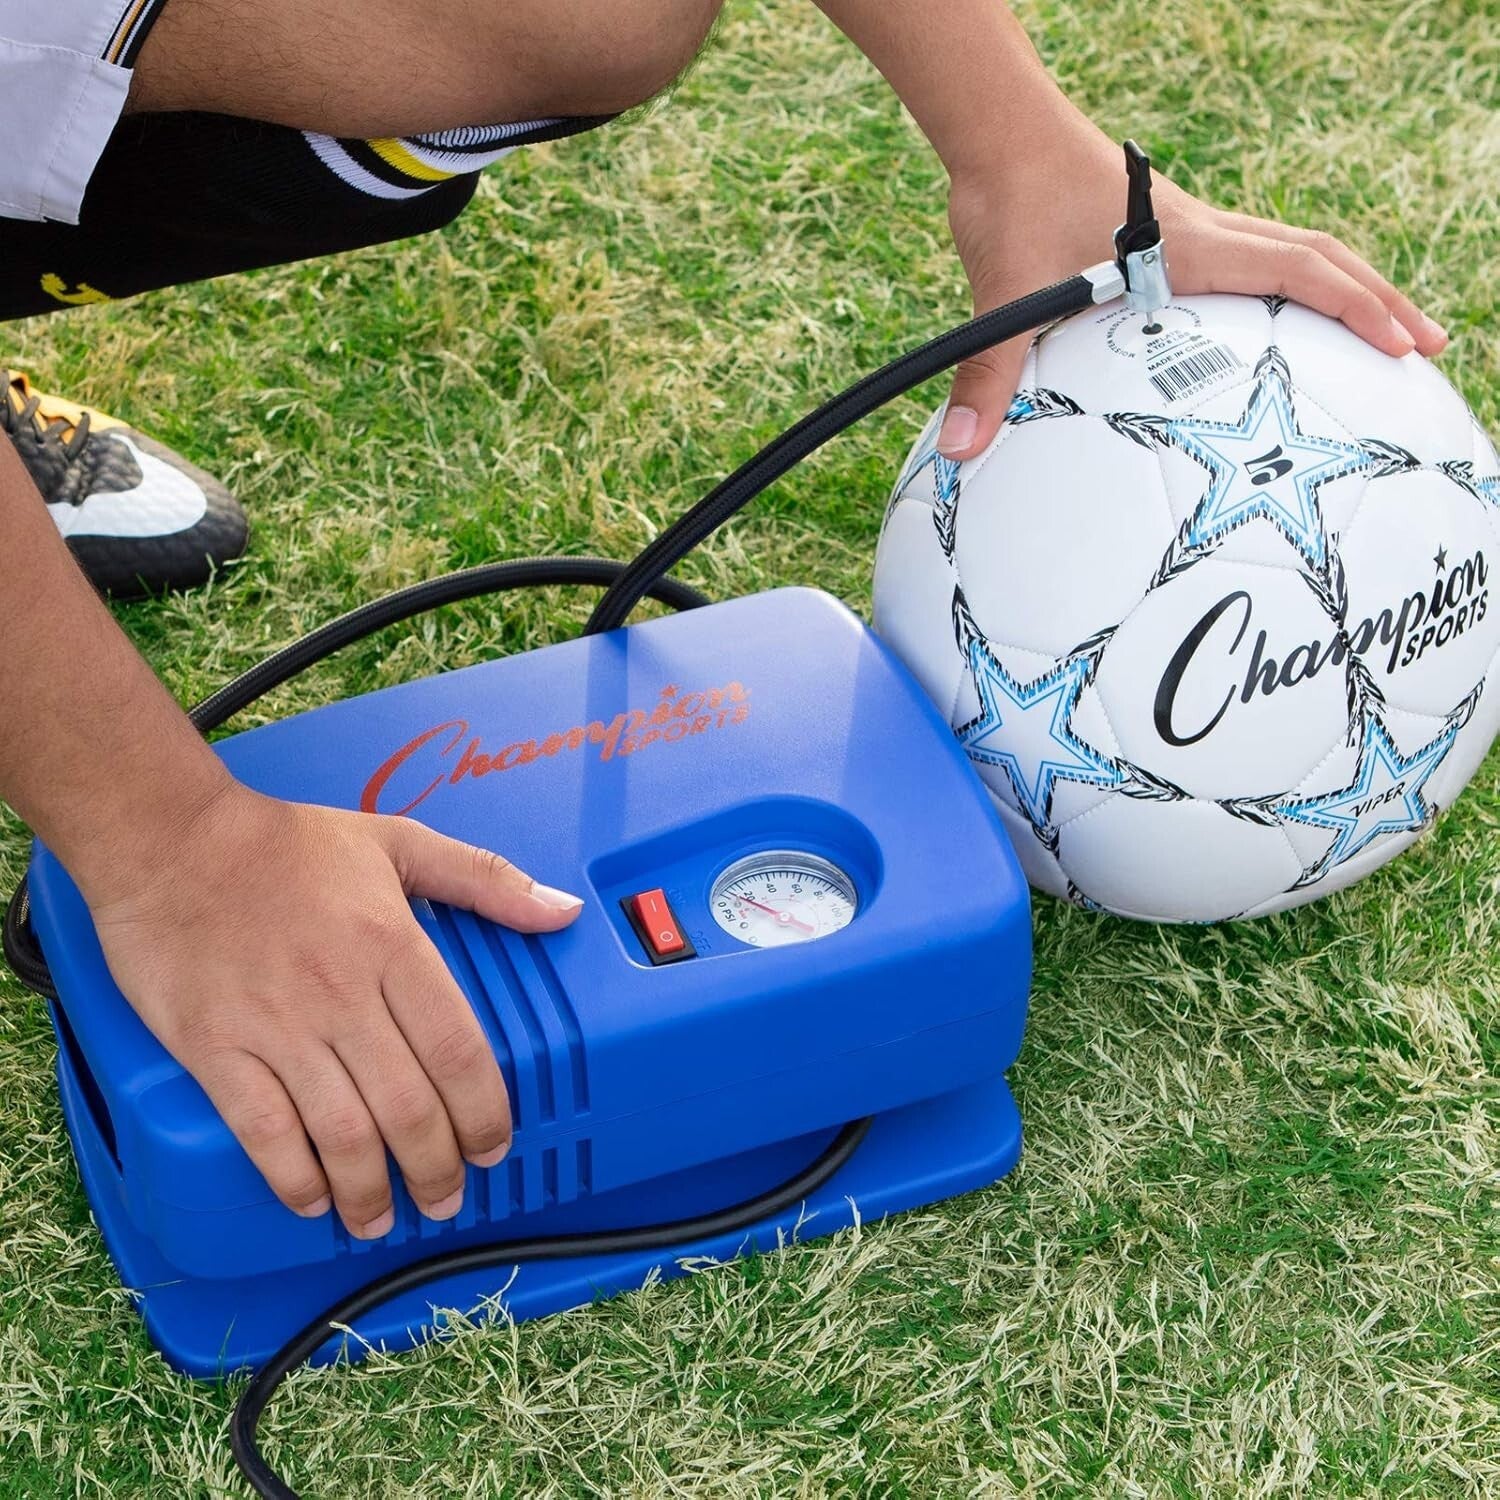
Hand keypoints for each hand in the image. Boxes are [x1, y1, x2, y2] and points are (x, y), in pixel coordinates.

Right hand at [88, 784, 582, 1238]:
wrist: (170, 840)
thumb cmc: (286, 843)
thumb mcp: (400, 842)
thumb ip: (487, 879)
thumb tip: (561, 912)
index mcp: (393, 945)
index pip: (459, 1049)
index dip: (484, 1111)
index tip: (494, 1145)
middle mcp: (340, 993)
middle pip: (408, 1106)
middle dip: (436, 1168)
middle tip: (447, 1198)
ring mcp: (275, 1026)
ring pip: (341, 1132)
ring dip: (370, 1191)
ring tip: (384, 1219)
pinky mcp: (214, 1048)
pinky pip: (262, 1131)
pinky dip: (293, 1177)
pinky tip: (314, 1200)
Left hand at [937, 146, 1449, 459]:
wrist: (997, 134)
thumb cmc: (1008, 200)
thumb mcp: (999, 296)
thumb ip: (987, 378)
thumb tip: (964, 455)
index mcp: (1185, 247)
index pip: (1296, 270)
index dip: (1356, 306)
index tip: (1405, 344)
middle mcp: (1201, 233)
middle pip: (1317, 257)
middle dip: (1377, 301)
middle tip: (1424, 346)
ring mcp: (1187, 229)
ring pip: (1289, 251)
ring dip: (1339, 288)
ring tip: (1375, 336)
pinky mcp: (1164, 232)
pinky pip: (1247, 258)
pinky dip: (1285, 285)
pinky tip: (1272, 325)